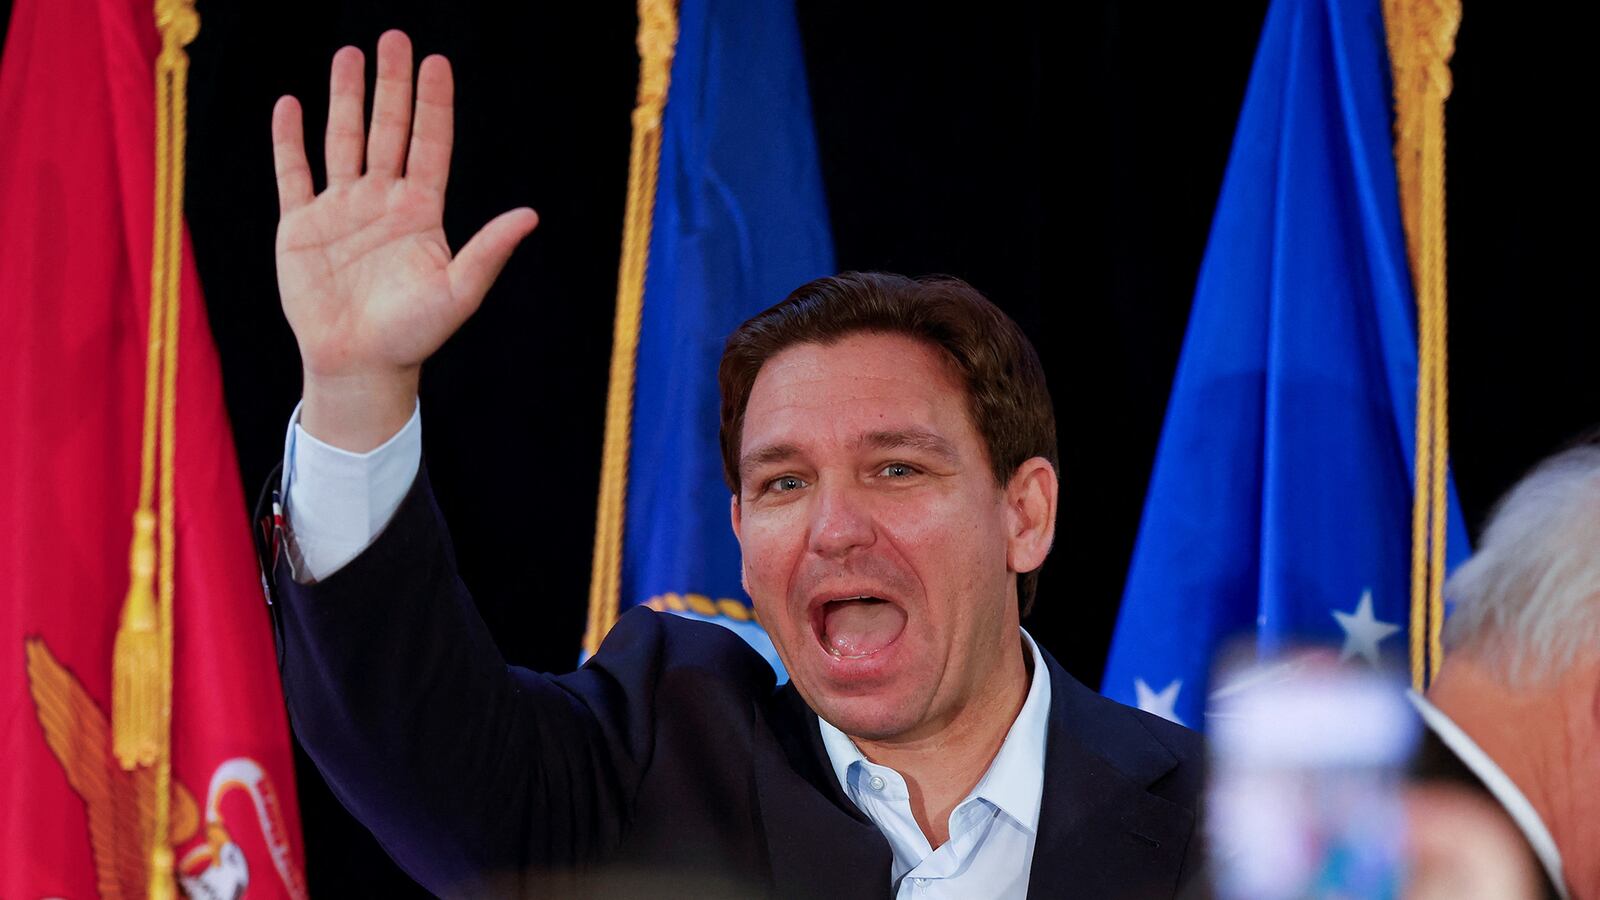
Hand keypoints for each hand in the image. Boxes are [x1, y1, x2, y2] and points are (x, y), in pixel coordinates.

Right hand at [271, 30, 537, 450]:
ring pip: (343, 140)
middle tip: (394, 38)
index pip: (430, 145)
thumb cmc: (414, 335)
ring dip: (345, 98)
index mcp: (421, 213)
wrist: (359, 364)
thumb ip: (488, 251)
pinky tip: (290, 105)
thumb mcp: (459, 293)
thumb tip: (531, 215)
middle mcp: (382, 202)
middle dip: (391, 85)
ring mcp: (341, 210)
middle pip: (388, 130)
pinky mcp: (300, 226)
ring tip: (348, 55)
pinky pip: (293, 173)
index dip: (433, 104)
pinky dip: (289, 140)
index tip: (437, 62)